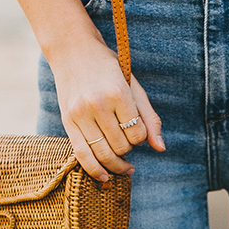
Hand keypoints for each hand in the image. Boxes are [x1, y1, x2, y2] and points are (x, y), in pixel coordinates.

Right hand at [45, 34, 164, 181]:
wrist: (73, 51)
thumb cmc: (108, 68)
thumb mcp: (133, 86)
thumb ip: (149, 117)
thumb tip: (161, 149)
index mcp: (117, 93)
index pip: (137, 133)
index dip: (141, 137)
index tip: (137, 129)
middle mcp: (97, 105)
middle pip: (121, 146)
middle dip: (129, 148)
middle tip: (128, 141)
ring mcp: (80, 114)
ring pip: (103, 154)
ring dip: (116, 163)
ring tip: (125, 166)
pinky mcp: (67, 122)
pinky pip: (82, 155)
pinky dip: (95, 170)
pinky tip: (106, 177)